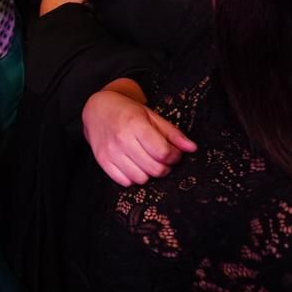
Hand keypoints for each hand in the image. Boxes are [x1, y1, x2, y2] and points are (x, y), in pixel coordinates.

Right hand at [81, 83, 197, 186]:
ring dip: (149, 174)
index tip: (174, 153)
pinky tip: (134, 165)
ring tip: (147, 161)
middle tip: (163, 159)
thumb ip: (172, 133)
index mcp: (136, 124)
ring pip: (141, 179)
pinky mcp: (103, 162)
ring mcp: (111, 152)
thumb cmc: (127, 111)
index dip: (174, 157)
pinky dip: (133, 178)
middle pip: (154, 169)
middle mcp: (122, 139)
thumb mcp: (152, 116)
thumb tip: (192, 148)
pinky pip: (125, 182)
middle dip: (164, 167)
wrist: (98, 110)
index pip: (163, 153)